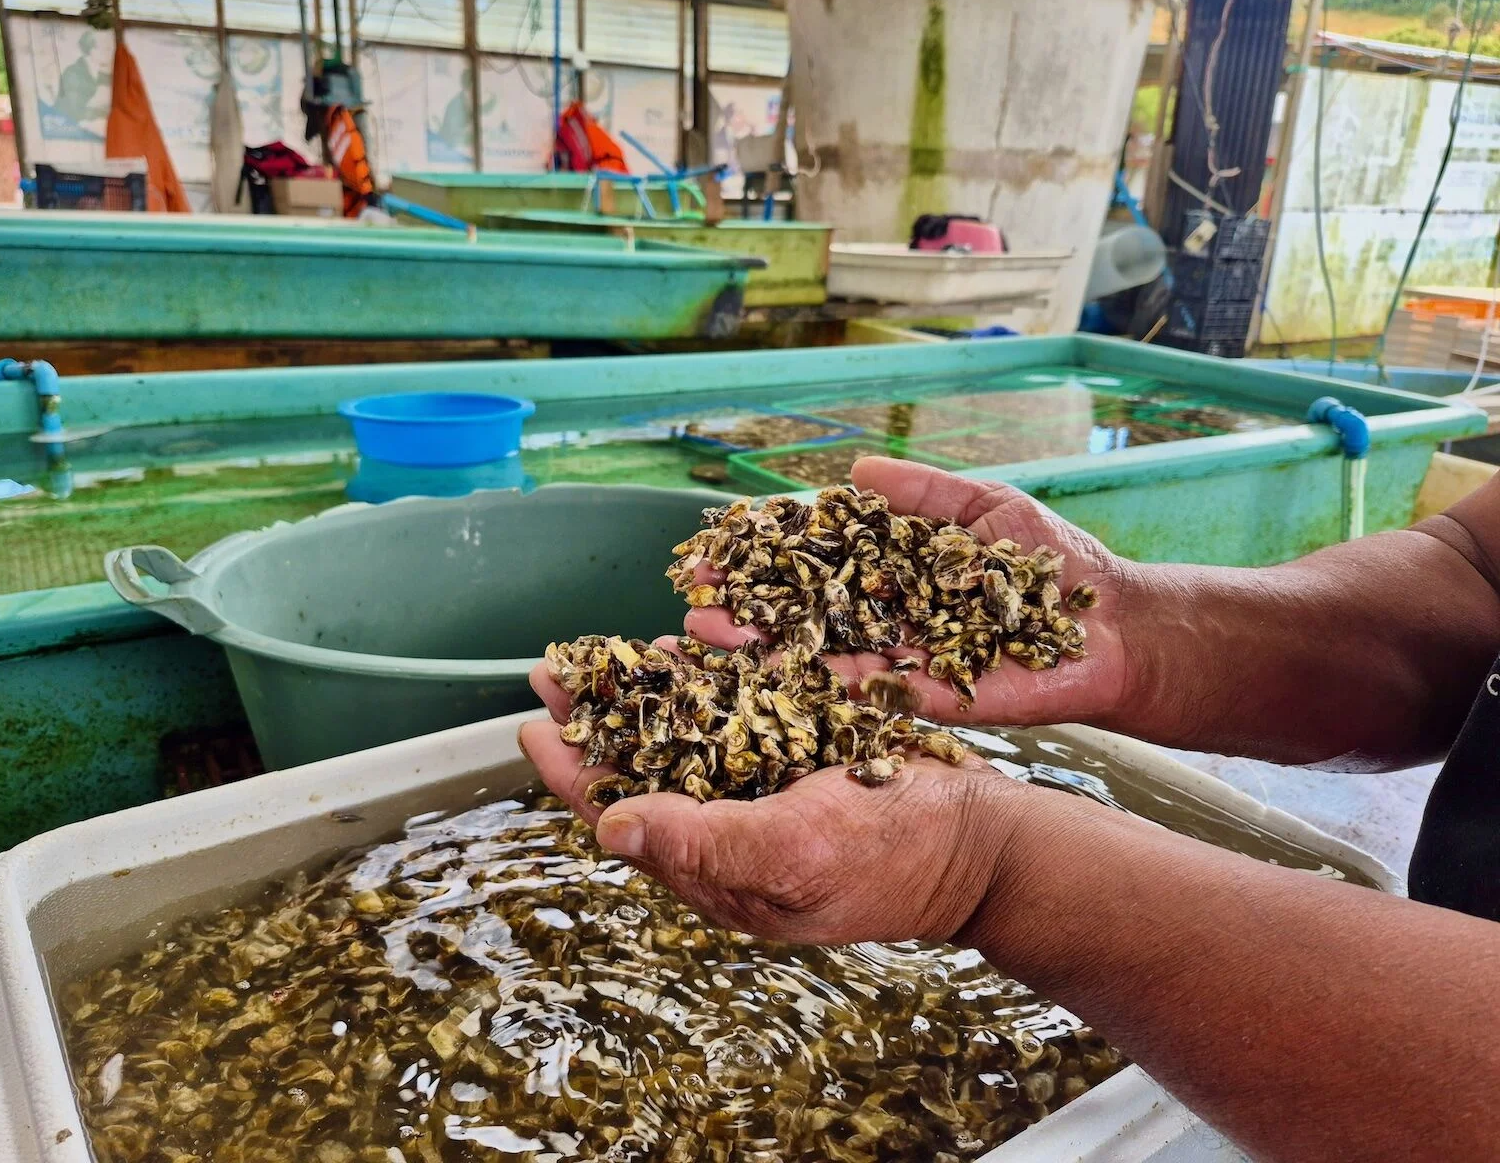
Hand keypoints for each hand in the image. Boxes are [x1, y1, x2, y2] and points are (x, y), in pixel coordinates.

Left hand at [519, 679, 1023, 944]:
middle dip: (596, 720)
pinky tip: (688, 651)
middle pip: (643, 769)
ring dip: (644, 694)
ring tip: (607, 652)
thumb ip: (701, 842)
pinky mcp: (803, 754)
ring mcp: (768, 788)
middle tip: (554, 668)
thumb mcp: (791, 852)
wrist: (985, 839)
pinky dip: (708, 683)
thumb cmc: (895, 860)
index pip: (622, 816)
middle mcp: (732, 827)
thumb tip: (608, 829)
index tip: (531, 724)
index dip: (573, 772)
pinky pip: (739, 716)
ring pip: (686, 736)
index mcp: (716, 866)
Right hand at [685, 457, 1136, 729]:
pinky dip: (826, 685)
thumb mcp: (985, 508)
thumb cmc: (1057, 566)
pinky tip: (778, 677)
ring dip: (760, 652)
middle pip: (800, 617)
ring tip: (705, 641)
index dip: (764, 558)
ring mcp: (903, 665)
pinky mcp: (929, 700)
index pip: (816, 564)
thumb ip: (923, 494)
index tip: (713, 550)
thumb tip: (859, 468)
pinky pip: (870, 693)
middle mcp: (887, 623)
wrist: (1119, 628)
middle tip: (688, 605)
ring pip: (818, 658)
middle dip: (742, 611)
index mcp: (894, 577)